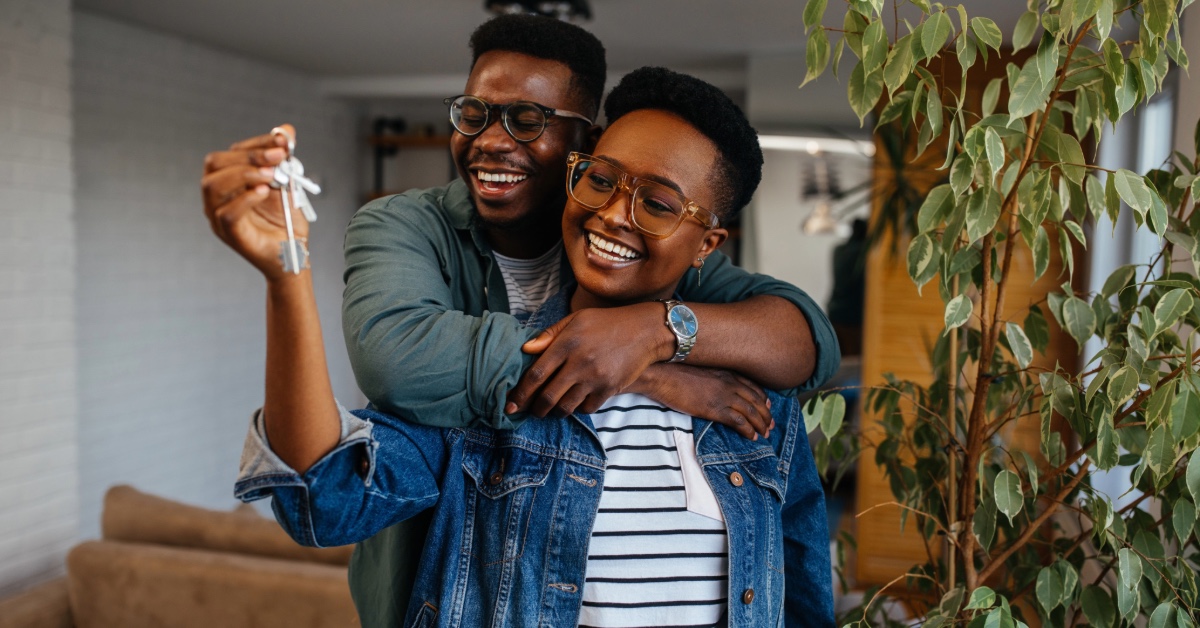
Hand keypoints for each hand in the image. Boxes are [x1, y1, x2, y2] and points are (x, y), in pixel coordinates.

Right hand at [201, 124, 306, 279]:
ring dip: (244, 174)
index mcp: (228, 181)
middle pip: (215, 164)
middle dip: (249, 156)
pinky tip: (263, 193)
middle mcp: (217, 197)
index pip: (231, 153)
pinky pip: (226, 214)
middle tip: (279, 157)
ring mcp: (218, 216)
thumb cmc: (286, 220)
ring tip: (271, 175)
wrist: (294, 252)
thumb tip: (286, 130)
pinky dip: (245, 199)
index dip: (257, 143)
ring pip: (213, 186)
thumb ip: (284, 159)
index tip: (282, 140)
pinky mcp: (230, 235)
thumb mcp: (288, 184)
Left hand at [506, 303, 670, 417]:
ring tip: (551, 408)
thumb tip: (526, 349)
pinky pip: (586, 408)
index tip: (511, 404)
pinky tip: (575, 402)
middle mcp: (579, 363)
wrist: (645, 331)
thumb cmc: (607, 323)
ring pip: (566, 407)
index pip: (535, 374)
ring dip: (555, 412)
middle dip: (535, 408)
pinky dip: (578, 408)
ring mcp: (595, 378)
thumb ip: (550, 335)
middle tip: (531, 411)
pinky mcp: (609, 389)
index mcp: (567, 343)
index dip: (520, 393)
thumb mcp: (576, 319)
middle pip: (547, 396)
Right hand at [635, 363, 772, 440]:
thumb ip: (713, 378)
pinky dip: (748, 430)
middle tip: (771, 425)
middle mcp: (729, 383)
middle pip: (756, 400)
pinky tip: (752, 437)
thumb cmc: (675, 372)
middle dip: (766, 414)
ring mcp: (723, 396)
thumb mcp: (701, 371)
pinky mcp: (714, 409)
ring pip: (751, 412)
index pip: (753, 386)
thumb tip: (714, 388)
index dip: (763, 398)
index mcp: (726, 373)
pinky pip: (738, 421)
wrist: (662, 374)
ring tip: (765, 434)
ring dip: (761, 424)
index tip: (768, 407)